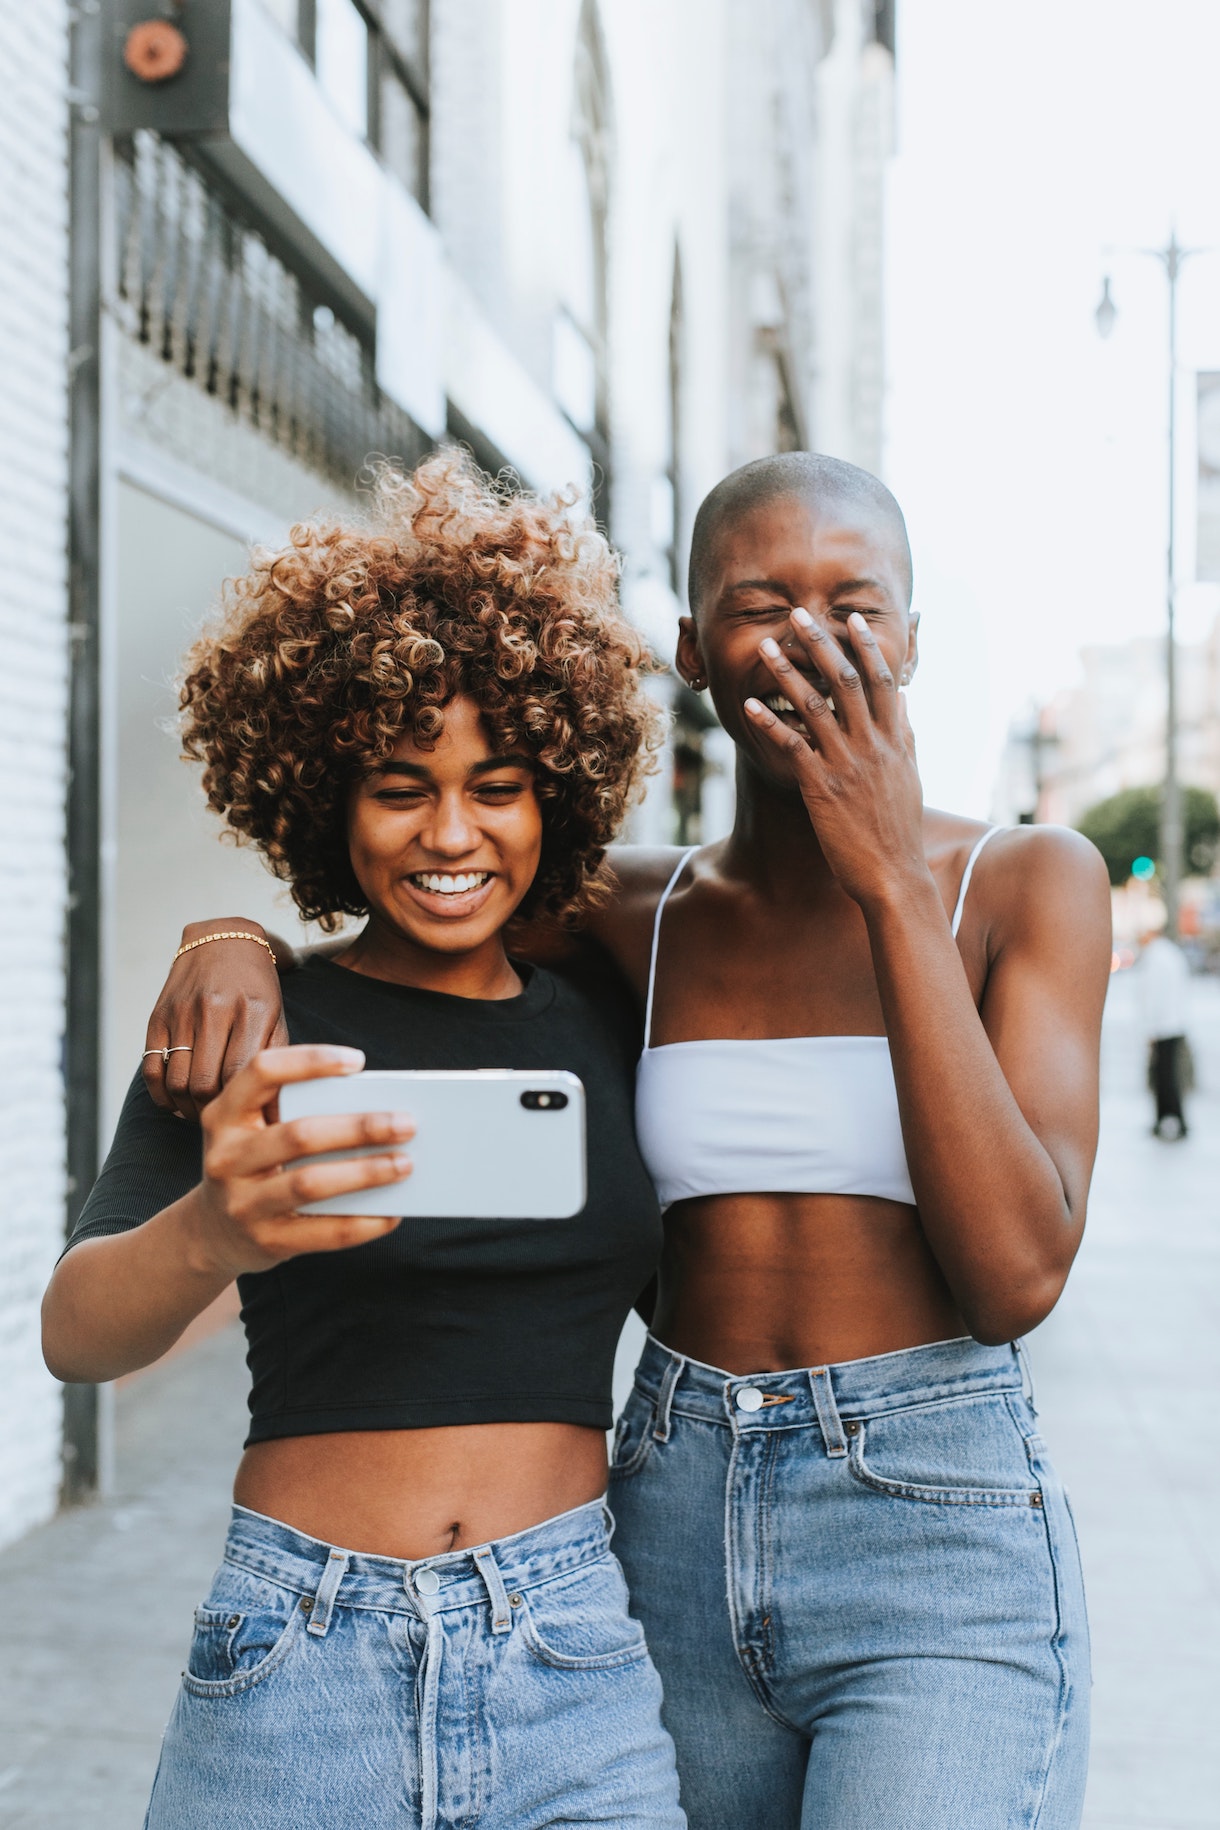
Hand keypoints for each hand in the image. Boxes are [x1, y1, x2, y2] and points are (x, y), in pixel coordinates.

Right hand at [144, 920, 288, 1119]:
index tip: (249, 1122)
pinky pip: (151, 1068)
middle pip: (206, 1084)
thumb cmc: (258, 988)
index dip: (243, 1107)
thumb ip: (279, 1062)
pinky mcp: (158, 1015)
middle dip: (212, 1113)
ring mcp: (183, 1012)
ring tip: (201, 1115)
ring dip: (187, 1108)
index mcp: (254, 1012)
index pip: (242, 1076)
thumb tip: (279, 1115)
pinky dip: (161, 1096)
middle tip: (221, 1123)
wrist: (222, 940)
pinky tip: (176, 1102)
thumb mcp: (278, 1017)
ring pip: (177, 1081)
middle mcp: (215, 1010)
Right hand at [189, 1045, 412, 1276]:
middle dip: (359, 1127)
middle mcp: (226, 1157)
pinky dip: (364, 1222)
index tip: (357, 1062)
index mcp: (225, 1116)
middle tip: (406, 1123)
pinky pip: (323, 1232)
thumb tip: (380, 1107)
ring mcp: (242, 1204)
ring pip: (310, 1183)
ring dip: (365, 1173)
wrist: (213, 1234)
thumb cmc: (255, 1167)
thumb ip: (299, 1112)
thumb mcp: (255, 1132)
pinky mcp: (266, 1242)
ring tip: (405, 1164)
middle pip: (299, 1135)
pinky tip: (392, 1213)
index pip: (262, 1072)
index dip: (309, 1061)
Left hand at [744, 609, 928, 907]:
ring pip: (814, 706)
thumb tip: (904, 704)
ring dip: (786, 673)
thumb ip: (905, 736)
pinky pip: (791, 746)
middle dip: (820, 644)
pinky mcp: (821, 787)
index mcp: (895, 739)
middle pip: (845, 681)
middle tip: (798, 614)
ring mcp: (846, 764)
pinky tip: (748, 705)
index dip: (866, 646)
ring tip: (765, 647)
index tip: (850, 618)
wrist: (894, 875)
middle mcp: (872, 745)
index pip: (883, 680)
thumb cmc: (899, 829)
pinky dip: (769, 722)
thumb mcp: (910, 775)